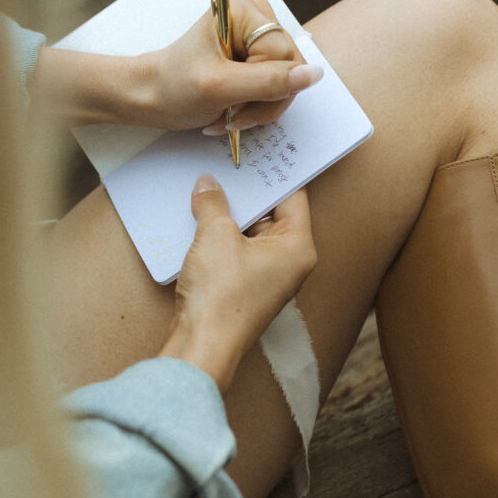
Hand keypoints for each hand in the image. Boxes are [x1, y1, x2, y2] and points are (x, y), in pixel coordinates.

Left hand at [143, 0, 322, 130]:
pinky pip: (278, 83)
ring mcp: (258, 34)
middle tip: (233, 116)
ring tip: (230, 115)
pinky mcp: (257, 53)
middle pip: (290, 67)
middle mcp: (255, 14)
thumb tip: (314, 75)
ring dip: (261, 106)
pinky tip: (234, 110)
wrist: (152, 96)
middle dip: (264, 100)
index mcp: (242, 9)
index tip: (235, 109)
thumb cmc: (174, 88)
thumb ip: (268, 81)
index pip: (284, 55)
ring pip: (287, 79)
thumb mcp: (220, 88)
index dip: (267, 88)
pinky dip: (258, 104)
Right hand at [158, 176, 316, 391]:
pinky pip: (237, 251)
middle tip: (228, 165)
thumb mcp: (215, 236)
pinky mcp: (245, 289)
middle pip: (273, 213)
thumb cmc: (221, 296)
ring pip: (252, 233)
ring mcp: (268, 278)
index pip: (294, 196)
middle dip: (248, 192)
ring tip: (209, 187)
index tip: (260, 151)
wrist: (202, 346)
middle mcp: (290, 263)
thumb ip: (214, 204)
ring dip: (231, 214)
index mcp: (298, 247)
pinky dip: (222, 236)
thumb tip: (208, 185)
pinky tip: (199, 219)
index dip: (275, 171)